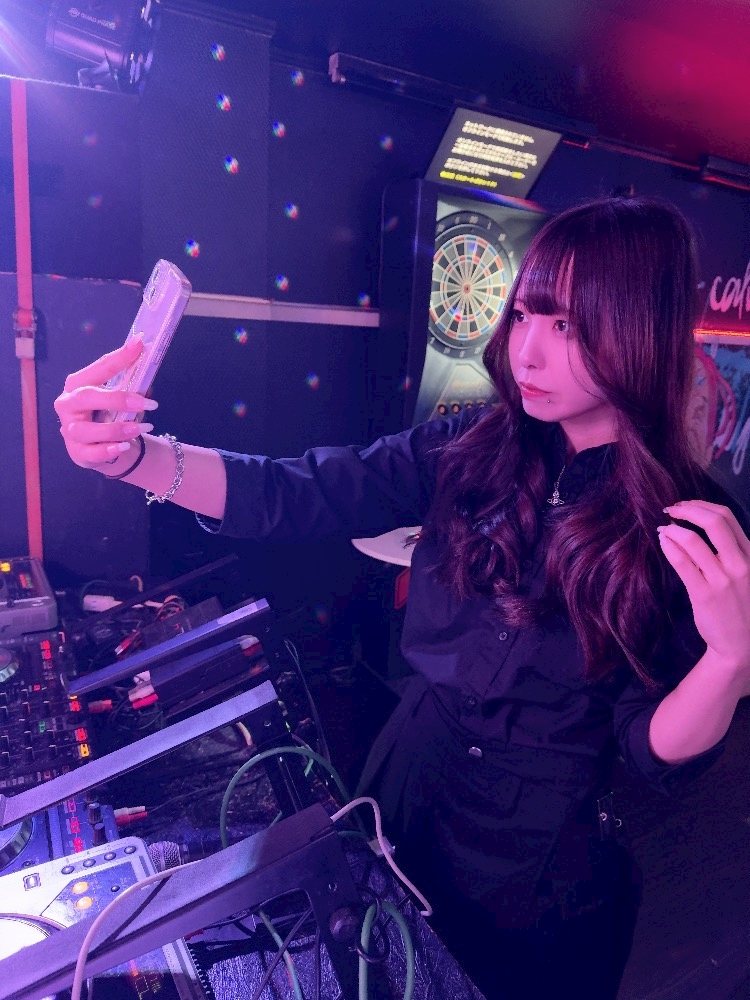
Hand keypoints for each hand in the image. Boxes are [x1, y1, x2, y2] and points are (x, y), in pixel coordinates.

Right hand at [54, 338, 157, 470]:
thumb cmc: (111, 416)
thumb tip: (148, 374)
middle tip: (146, 403)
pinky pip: (89, 452)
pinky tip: (123, 447)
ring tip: (140, 428)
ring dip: (115, 429)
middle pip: (86, 397)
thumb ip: (133, 387)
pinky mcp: (76, 452)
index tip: (139, 345)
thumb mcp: (123, 399)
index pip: (99, 368)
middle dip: (117, 399)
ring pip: (85, 429)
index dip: (119, 357)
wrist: (106, 448)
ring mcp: (69, 429)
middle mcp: (68, 404)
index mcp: (78, 384)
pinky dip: (107, 450)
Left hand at [659, 500, 749, 675]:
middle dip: (687, 509)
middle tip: (670, 510)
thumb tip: (699, 527)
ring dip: (672, 529)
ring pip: (693, 540)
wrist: (742, 646)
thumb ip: (731, 552)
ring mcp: (723, 580)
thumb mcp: (745, 574)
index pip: (727, 517)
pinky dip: (669, 547)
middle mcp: (740, 564)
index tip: (685, 505)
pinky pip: (682, 562)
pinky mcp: (704, 595)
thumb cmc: (741, 606)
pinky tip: (663, 543)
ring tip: (663, 529)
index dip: (701, 505)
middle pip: (713, 521)